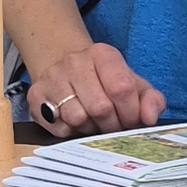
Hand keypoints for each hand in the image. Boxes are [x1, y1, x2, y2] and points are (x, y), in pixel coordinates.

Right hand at [28, 40, 166, 132]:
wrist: (66, 69)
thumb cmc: (105, 82)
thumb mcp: (134, 85)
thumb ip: (151, 100)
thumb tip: (150, 117)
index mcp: (103, 54)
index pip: (121, 88)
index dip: (130, 112)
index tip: (131, 120)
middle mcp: (74, 61)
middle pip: (100, 108)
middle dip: (111, 125)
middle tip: (113, 125)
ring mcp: (52, 77)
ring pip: (77, 118)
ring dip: (90, 128)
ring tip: (93, 122)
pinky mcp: (36, 95)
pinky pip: (58, 126)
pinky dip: (71, 131)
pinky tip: (75, 122)